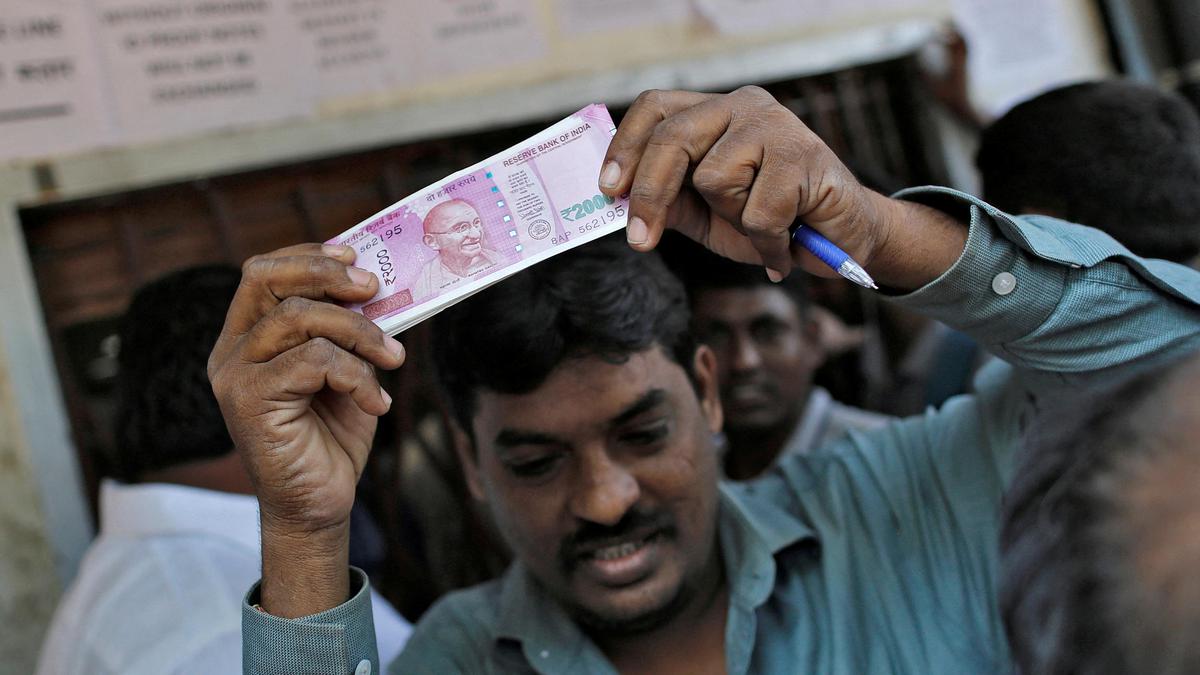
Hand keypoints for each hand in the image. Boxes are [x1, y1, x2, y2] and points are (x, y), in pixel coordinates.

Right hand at [207, 243, 404, 615]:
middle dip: (327, 275)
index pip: (263, 273)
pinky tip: (377, 402)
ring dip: (359, 332)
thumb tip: (376, 288)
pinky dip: (357, 376)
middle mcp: (231, 351)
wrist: (318, 504)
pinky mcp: (249, 401)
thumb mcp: (345, 370)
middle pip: (266, 280)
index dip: (308, 256)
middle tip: (374, 289)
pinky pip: (313, 362)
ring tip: (393, 359)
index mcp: (248, 336)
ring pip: (298, 318)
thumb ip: (346, 332)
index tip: (354, 256)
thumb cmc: (330, 435)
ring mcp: (235, 375)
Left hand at [599, 87, 965, 289]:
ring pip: (714, 177)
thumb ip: (668, 202)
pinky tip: (784, 248)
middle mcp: (741, 107)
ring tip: (762, 228)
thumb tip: (619, 200)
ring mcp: (774, 125)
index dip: (625, 146)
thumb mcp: (707, 215)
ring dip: (733, 219)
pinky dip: (767, 243)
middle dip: (650, 194)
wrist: (844, 238)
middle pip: (673, 137)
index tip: (608, 190)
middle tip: (641, 242)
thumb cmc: (772, 222)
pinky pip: (758, 210)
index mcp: (713, 114)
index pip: (656, 109)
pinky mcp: (803, 155)